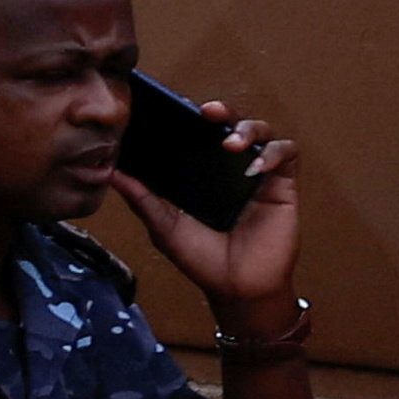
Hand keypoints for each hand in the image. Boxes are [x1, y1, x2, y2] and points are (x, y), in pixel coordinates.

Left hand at [110, 99, 303, 311]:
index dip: (190, 121)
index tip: (174, 111)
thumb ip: (142, 198)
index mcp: (202, 174)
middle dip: (223, 113)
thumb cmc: (201, 259)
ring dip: (248, 129)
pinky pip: (287, 153)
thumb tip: (112, 172)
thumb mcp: (164, 226)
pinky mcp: (283, 184)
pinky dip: (273, 153)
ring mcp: (258, 174)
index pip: (199, 137)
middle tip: (208, 112)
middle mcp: (230, 169)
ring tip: (230, 143)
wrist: (236, 288)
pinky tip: (255, 167)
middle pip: (232, 125)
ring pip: (262, 132)